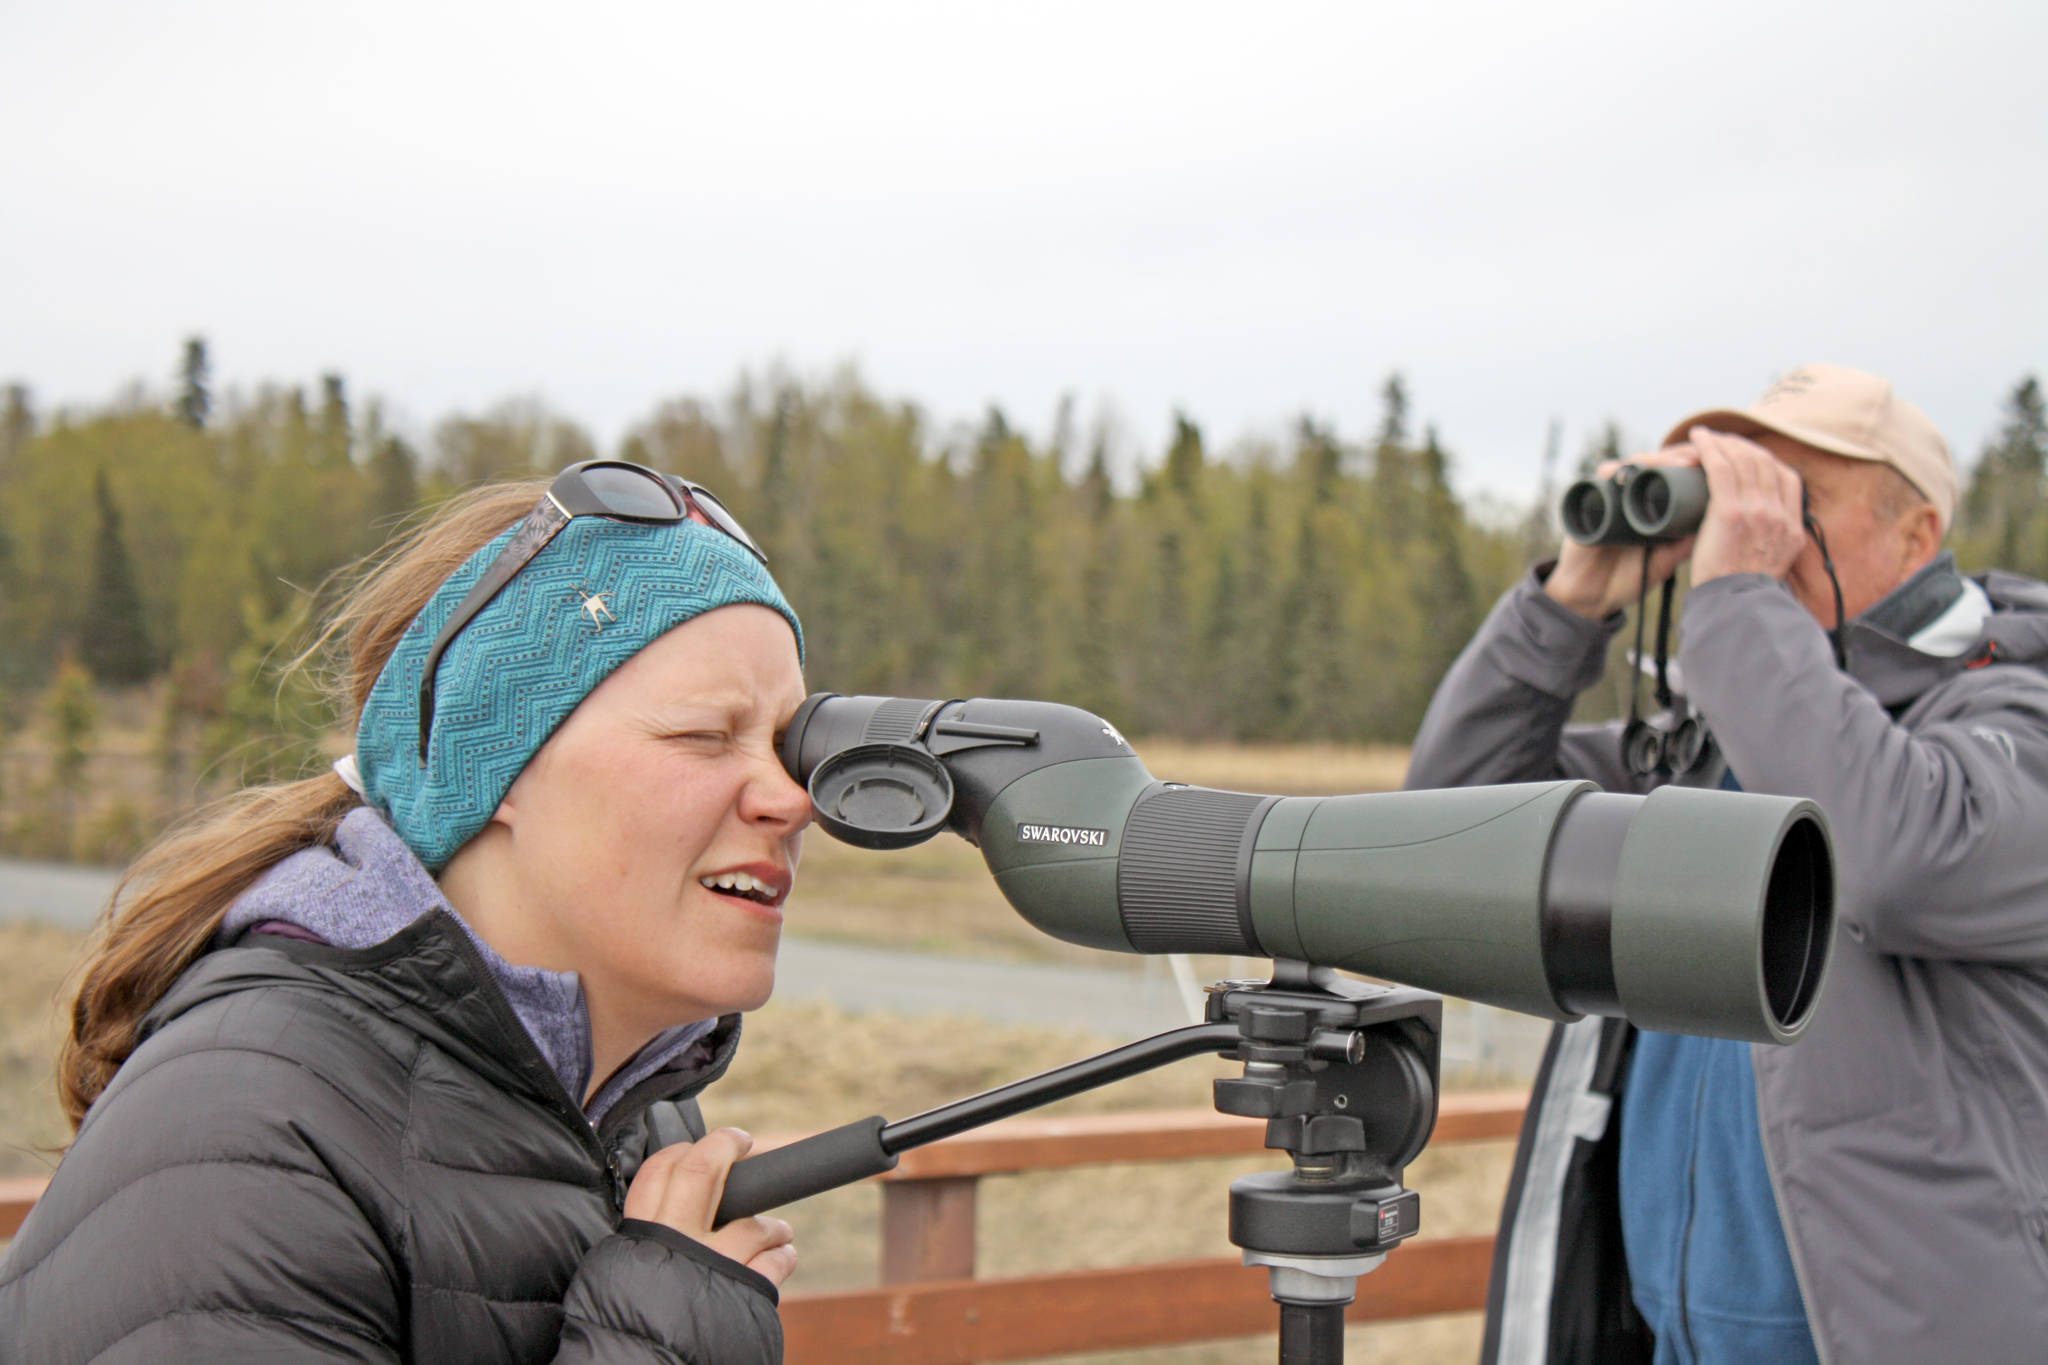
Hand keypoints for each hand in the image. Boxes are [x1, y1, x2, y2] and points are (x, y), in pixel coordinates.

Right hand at [622, 1127, 798, 1286]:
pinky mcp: (745, 1292)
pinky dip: (783, 1254)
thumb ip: (643, 1245)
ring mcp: (714, 1266)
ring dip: (771, 1226)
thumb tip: (667, 1216)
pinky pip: (775, 1259)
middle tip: (739, 1141)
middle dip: (725, 1144)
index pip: (657, 1172)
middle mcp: (677, 1244)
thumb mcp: (620, 1278)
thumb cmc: (630, 1330)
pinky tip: (781, 1256)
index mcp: (639, 1238)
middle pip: (702, 1169)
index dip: (680, 1151)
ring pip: (753, 1222)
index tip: (696, 1149)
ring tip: (775, 1234)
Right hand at [1544, 449, 1696, 618]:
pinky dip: (1613, 471)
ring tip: (1670, 462)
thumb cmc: (1627, 579)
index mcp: (1649, 508)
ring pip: (1629, 466)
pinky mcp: (1586, 504)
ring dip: (1650, 460)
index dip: (1688, 466)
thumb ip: (1682, 546)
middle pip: (1652, 464)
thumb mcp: (1663, 561)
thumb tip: (1711, 525)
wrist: (1592, 598)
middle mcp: (1628, 498)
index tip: (1712, 466)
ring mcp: (1608, 499)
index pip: (1670, 476)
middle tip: (1695, 459)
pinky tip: (1629, 471)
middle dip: (1674, 456)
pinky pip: (1599, 479)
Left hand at [1684, 427, 1805, 585]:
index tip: (1746, 456)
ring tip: (1705, 437)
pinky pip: (1720, 467)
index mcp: (1792, 528)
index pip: (1787, 478)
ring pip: (1742, 460)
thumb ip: (1771, 545)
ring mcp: (1757, 511)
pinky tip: (1698, 437)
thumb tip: (1759, 535)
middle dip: (1741, 446)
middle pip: (1765, 463)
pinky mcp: (1730, 512)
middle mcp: (1779, 515)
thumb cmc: (1741, 592)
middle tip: (1720, 441)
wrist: (1733, 608)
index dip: (1765, 460)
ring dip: (1723, 442)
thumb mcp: (1772, 566)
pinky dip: (1709, 447)